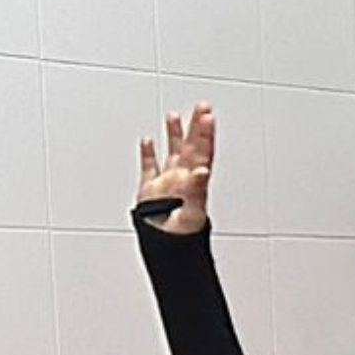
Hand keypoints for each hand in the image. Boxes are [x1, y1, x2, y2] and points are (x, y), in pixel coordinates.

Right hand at [134, 103, 216, 233]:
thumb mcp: (192, 208)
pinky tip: (147, 140)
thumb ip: (197, 187)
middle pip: (190, 147)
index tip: (207, 115)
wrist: (167, 247)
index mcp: (193, 181)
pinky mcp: (151, 191)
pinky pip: (150, 167)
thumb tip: (202, 171)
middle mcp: (182, 179)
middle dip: (196, 126)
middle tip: (202, 106)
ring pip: (171, 154)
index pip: (201, 151)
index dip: (205, 133)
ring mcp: (167, 183)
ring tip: (174, 115)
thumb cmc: (183, 234)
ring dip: (173, 135)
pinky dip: (148, 153)